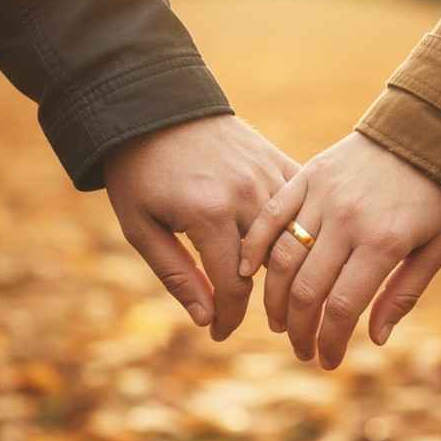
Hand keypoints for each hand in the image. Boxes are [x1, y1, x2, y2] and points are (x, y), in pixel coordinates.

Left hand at [104, 115, 297, 340]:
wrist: (155, 105)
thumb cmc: (139, 171)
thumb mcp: (140, 226)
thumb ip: (175, 274)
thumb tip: (208, 319)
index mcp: (209, 214)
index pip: (234, 286)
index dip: (229, 318)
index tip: (220, 334)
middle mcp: (246, 195)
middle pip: (271, 267)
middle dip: (263, 301)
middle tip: (251, 320)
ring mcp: (267, 175)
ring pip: (294, 238)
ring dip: (287, 268)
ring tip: (273, 290)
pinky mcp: (277, 160)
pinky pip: (301, 204)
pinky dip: (300, 229)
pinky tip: (291, 247)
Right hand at [240, 132, 440, 368]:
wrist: (427, 131)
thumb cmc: (437, 196)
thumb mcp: (436, 248)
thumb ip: (403, 294)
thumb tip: (374, 339)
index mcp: (384, 242)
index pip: (342, 306)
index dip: (329, 341)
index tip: (326, 360)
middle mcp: (348, 220)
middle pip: (307, 289)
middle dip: (299, 330)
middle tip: (301, 349)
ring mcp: (324, 195)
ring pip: (284, 257)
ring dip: (276, 299)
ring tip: (279, 322)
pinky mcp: (309, 175)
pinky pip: (273, 214)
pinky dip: (256, 245)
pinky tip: (248, 272)